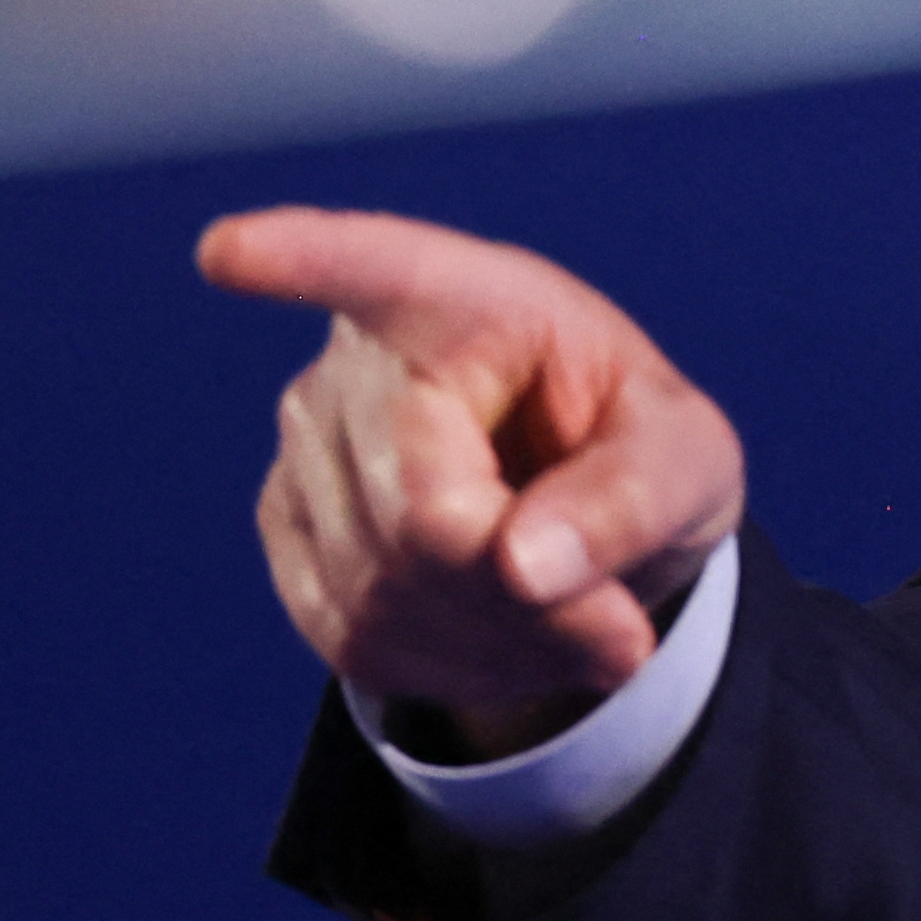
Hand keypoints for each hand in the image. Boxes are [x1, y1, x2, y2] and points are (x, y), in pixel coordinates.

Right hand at [198, 208, 746, 756]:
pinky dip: (453, 669)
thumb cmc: (640, 451)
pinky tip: (510, 638)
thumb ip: (636, 495)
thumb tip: (522, 564)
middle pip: (419, 518)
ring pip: (384, 594)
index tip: (231, 251)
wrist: (588, 511)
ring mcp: (308, 441)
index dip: (302, 260)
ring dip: (502, 643)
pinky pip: (356, 640)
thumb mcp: (690, 458)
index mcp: (470, 299)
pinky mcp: (288, 526)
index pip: (376, 270)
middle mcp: (363, 358)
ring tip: (577, 624)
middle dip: (531, 599)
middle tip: (620, 626)